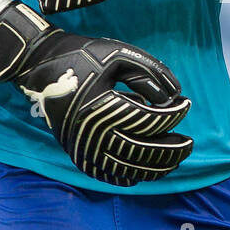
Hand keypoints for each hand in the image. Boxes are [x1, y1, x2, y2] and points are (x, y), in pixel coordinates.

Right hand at [0, 1, 192, 185]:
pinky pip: (108, 175)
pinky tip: (146, 169)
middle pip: (143, 151)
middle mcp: (92, 133)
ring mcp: (83, 147)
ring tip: (174, 158)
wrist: (40, 65)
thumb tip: (174, 96)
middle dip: (172, 149)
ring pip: (129, 169)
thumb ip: (149, 71)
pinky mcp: (77, 153)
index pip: (151, 119)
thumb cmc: (82, 55)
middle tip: (188, 142)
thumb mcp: (118, 53)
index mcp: (104, 106)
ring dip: (156, 167)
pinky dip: (131, 176)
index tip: (186, 104)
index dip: (174, 113)